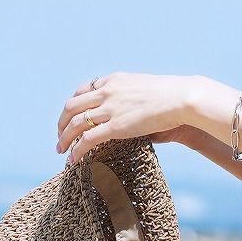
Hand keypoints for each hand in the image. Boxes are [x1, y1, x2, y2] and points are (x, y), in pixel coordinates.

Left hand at [56, 71, 191, 163]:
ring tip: (61, 150)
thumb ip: (131, 98)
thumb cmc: (172, 97)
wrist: (182, 98)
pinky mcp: (116, 126)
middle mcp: (107, 92)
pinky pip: (88, 139)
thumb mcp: (145, 89)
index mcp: (113, 80)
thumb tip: (129, 113)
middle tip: (60, 136)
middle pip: (72, 107)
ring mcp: (110, 108)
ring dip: (64, 138)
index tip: (71, 118)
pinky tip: (72, 159)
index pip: (82, 91)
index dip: (73, 106)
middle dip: (62, 123)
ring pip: (75, 123)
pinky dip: (76, 150)